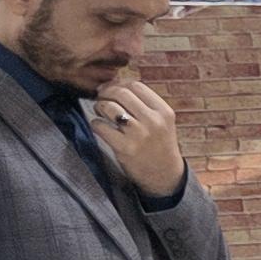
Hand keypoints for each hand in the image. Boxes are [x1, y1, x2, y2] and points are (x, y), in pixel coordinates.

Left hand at [90, 74, 187, 197]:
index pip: (136, 85)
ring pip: (109, 107)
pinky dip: (96, 124)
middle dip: (106, 93)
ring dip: (99, 107)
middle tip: (101, 98)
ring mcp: (139, 134)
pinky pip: (100, 126)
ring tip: (101, 113)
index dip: (119, 84)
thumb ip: (144, 104)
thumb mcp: (162, 122)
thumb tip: (114, 84)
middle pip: (121, 93)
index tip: (111, 89)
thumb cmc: (159, 145)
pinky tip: (101, 128)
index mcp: (164, 111)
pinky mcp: (125, 148)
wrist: (164, 175)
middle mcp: (153, 121)